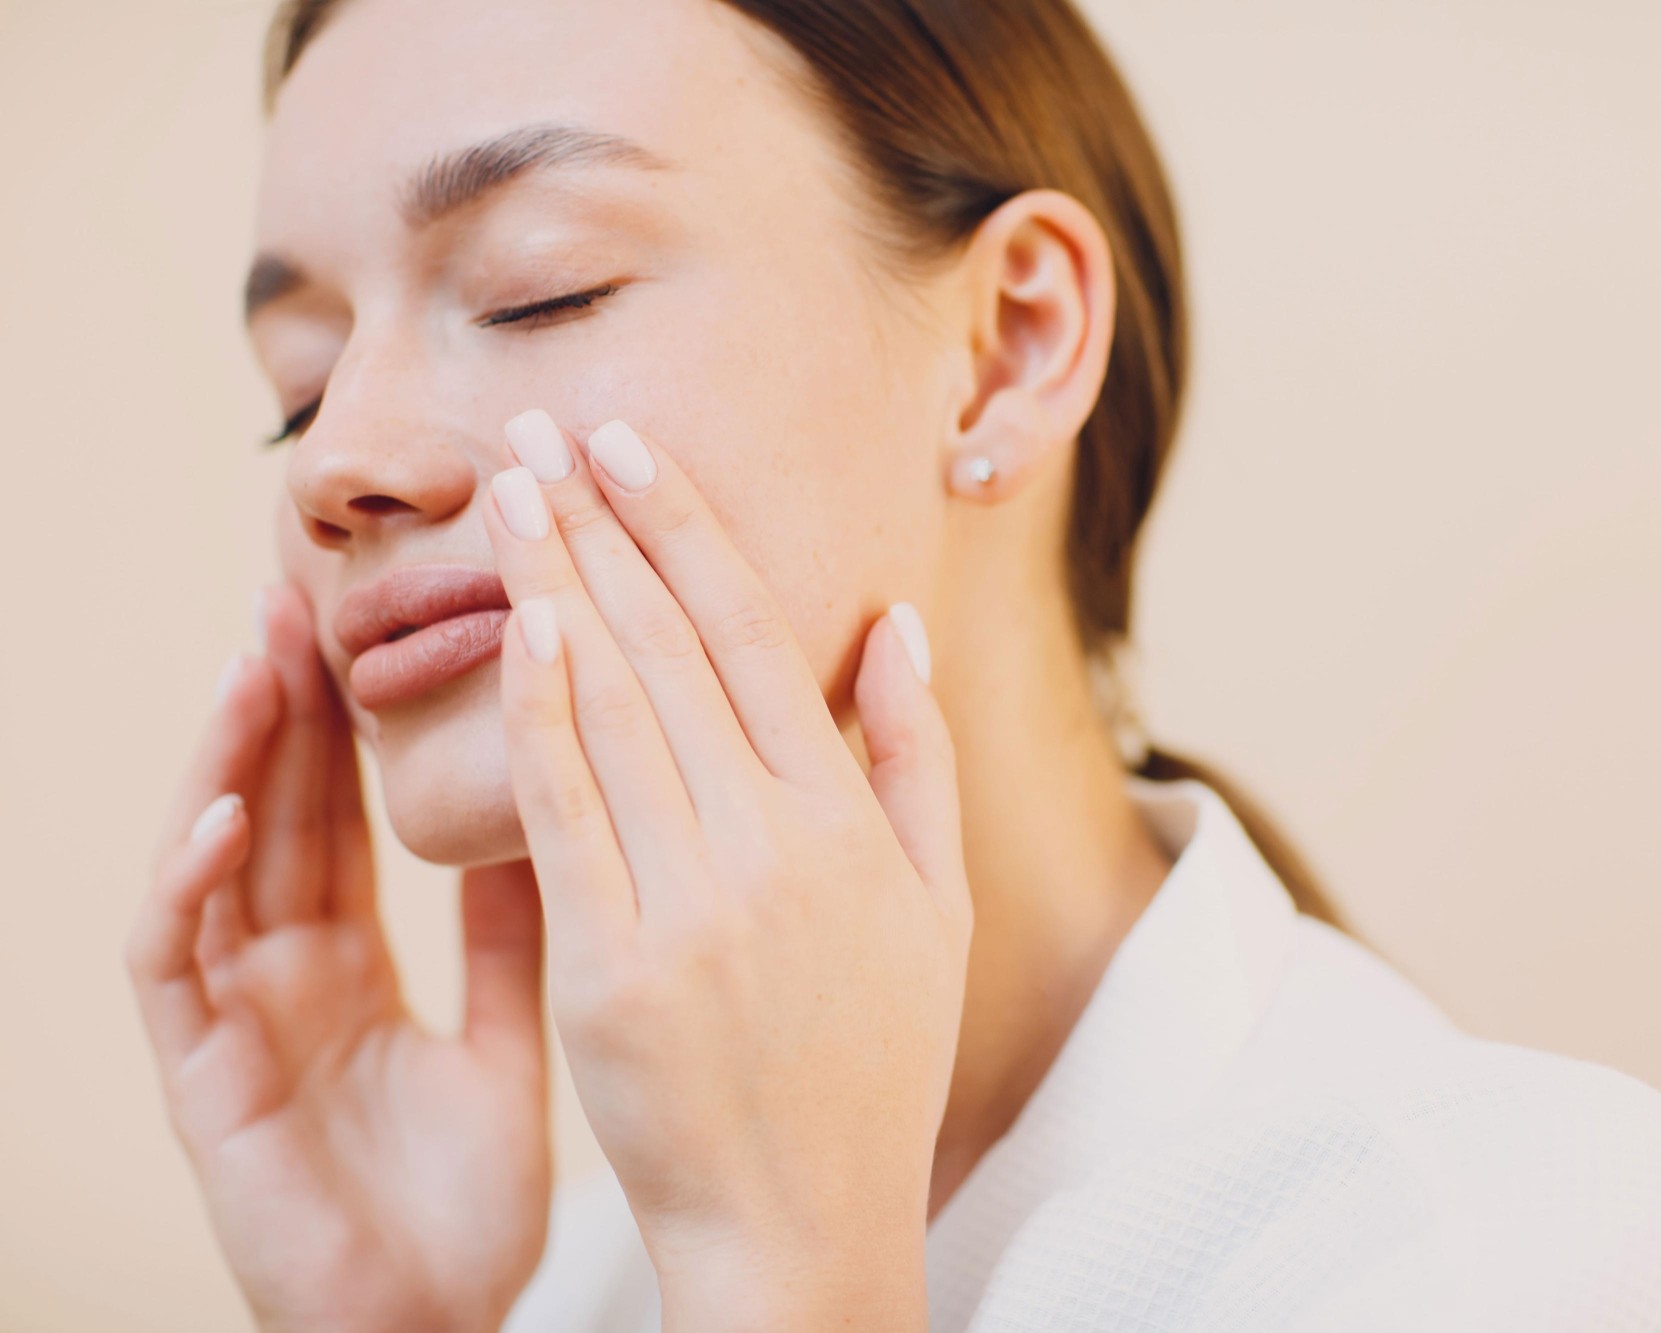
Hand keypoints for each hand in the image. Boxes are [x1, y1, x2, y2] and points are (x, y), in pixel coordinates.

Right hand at [125, 584, 551, 1332]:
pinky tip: (227, 813)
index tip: (382, 618)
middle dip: (286, 706)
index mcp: (356, 962)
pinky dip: (191, 884)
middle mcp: (285, 977)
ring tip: (262, 659)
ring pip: (213, 862)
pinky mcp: (202, 1083)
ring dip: (231, 761)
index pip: (347, 812)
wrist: (439, 1331)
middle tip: (306, 590)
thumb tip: (552, 809)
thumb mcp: (514, 1031)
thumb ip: (513, 930)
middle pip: (278, 814)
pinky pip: (176, 966)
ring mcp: (236, 1024)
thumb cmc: (469, 1202)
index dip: (354, 720)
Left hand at [483, 412, 972, 1329]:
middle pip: (671, 648)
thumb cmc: (873, 1065)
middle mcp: (771, 844)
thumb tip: (895, 623)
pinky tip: (508, 629)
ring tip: (508, 496)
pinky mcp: (612, 967)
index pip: (757, 636)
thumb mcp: (936, 909)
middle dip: (600, 526)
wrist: (802, 1224)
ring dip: (555, 587)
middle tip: (543, 432)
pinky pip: (564, 813)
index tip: (631, 447)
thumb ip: (917, 758)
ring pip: (612, 708)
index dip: (687, 528)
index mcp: (846, 822)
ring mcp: (689, 903)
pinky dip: (534, 710)